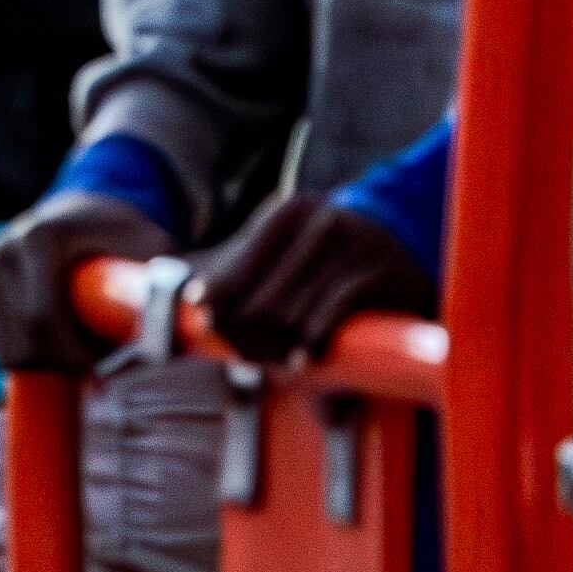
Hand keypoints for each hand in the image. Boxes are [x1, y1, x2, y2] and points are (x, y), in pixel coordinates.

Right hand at [0, 191, 173, 370]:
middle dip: (64, 364)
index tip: (109, 363)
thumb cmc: (125, 235)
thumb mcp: (152, 248)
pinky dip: (29, 356)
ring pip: (8, 348)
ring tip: (83, 350)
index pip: (42, 321)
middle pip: (24, 340)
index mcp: (40, 238)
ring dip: (46, 363)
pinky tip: (58, 344)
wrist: (82, 211)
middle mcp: (2, 251)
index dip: (75, 356)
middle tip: (102, 364)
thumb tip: (194, 322)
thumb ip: (166, 282)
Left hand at [193, 193, 434, 364]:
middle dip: (243, 325)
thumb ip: (234, 268)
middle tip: (233, 349)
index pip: (240, 260)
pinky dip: (312, 342)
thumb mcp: (284, 253)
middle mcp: (324, 221)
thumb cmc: (327, 261)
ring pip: (295, 307)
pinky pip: (334, 314)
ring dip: (275, 342)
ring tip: (267, 360)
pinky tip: (301, 360)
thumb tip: (166, 290)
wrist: (406, 252)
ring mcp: (359, 246)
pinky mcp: (387, 276)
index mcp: (290, 211)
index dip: (217, 290)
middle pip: (264, 289)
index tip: (202, 313)